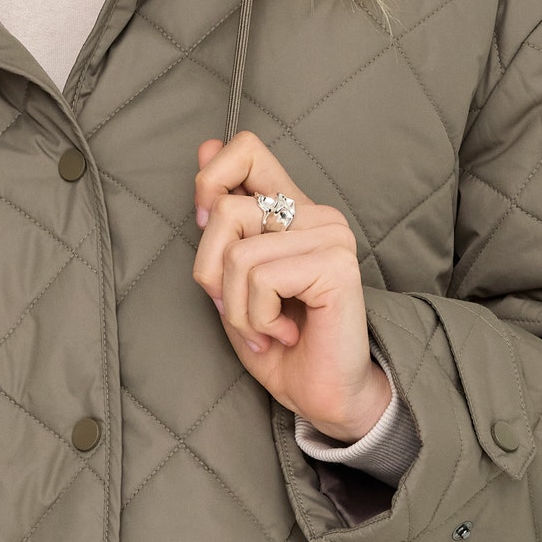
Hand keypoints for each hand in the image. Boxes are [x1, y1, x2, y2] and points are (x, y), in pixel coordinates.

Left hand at [191, 131, 390, 439]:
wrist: (326, 397)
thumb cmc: (279, 344)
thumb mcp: (232, 280)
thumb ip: (221, 221)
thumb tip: (205, 145)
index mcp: (291, 209)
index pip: (246, 149)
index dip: (210, 181)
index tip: (208, 228)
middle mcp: (315, 214)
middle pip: (225, 210)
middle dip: (210, 273)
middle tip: (239, 309)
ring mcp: (330, 235)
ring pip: (238, 253)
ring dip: (238, 307)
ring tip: (266, 328)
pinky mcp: (336, 264)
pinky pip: (262, 278)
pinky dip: (258, 318)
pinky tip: (286, 333)